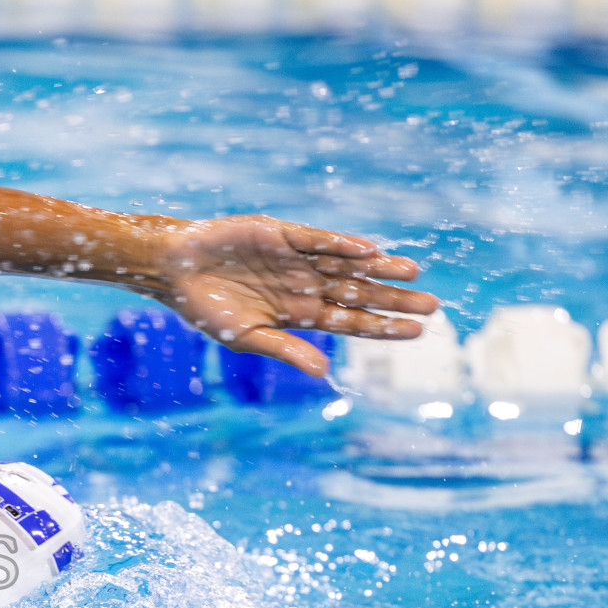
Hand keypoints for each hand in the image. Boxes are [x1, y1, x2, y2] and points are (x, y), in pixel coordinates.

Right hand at [156, 215, 440, 376]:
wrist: (174, 271)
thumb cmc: (204, 309)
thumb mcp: (245, 338)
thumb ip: (285, 350)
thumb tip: (323, 372)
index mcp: (298, 315)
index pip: (350, 321)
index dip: (382, 326)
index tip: (416, 331)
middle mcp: (305, 286)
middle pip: (358, 292)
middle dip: (393, 298)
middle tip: (433, 304)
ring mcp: (296, 259)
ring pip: (347, 265)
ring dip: (379, 268)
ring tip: (414, 272)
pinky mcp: (282, 235)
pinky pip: (317, 239)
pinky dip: (341, 244)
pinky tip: (368, 251)